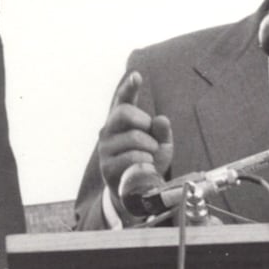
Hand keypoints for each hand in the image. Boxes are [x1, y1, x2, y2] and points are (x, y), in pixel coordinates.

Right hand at [97, 72, 172, 204]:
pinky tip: (146, 166)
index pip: (123, 99)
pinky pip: (131, 156)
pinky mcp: (107, 166)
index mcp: (122, 121)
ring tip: (151, 156)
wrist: (136, 192)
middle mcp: (109, 130)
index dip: (129, 87)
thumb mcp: (161, 146)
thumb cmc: (147, 162)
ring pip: (132, 137)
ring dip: (149, 147)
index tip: (137, 76)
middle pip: (123, 112)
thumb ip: (162, 132)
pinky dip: (145, 161)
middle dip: (142, 120)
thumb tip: (161, 120)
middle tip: (150, 132)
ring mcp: (106, 148)